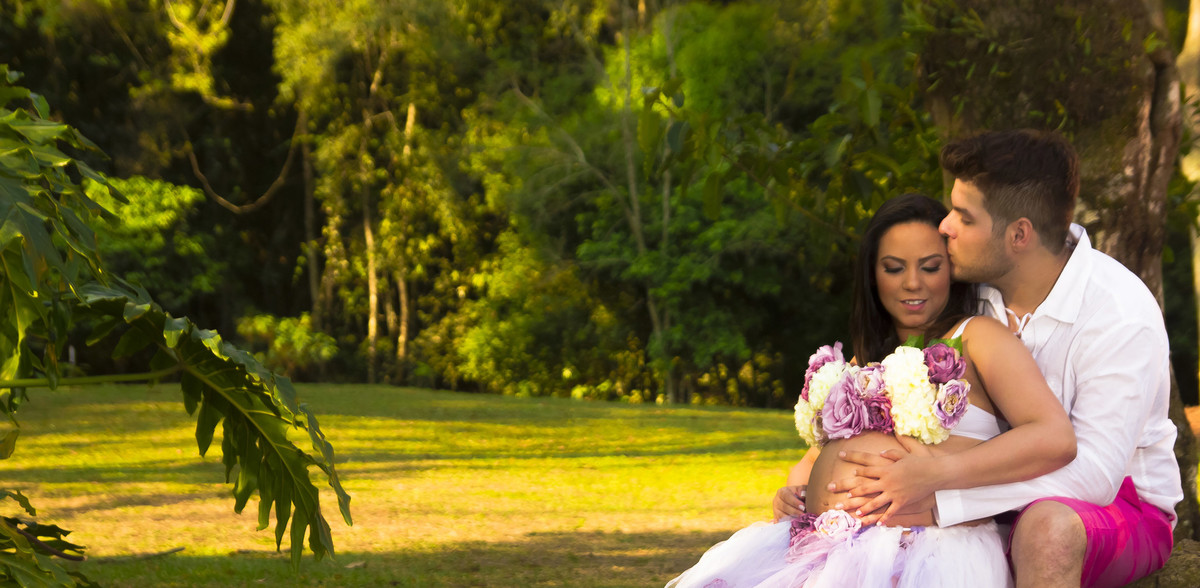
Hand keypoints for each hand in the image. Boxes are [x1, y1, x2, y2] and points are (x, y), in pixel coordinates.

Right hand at [772, 484, 806, 521]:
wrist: (794, 499)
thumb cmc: (800, 494)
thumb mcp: (802, 490)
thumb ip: (803, 491)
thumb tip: (802, 497)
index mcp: (782, 492)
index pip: (787, 496)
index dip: (795, 502)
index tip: (803, 506)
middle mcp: (776, 500)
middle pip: (784, 507)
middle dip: (795, 512)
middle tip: (804, 515)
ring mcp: (775, 510)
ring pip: (782, 516)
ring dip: (792, 519)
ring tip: (801, 520)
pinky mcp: (776, 518)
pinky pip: (781, 523)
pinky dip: (787, 524)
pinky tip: (794, 525)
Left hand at [829, 445, 943, 525]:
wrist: (934, 473)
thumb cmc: (919, 462)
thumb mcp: (904, 454)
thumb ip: (891, 452)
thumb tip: (881, 452)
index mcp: (885, 469)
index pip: (866, 470)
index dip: (856, 470)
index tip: (849, 472)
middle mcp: (887, 482)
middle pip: (865, 487)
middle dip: (852, 492)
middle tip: (842, 497)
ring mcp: (894, 493)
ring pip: (876, 502)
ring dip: (865, 508)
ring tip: (856, 513)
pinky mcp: (902, 502)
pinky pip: (891, 512)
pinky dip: (885, 518)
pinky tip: (878, 524)